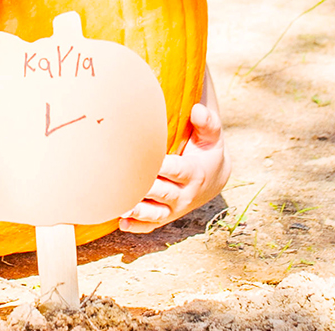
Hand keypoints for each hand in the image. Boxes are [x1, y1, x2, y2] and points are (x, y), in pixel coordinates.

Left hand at [119, 103, 229, 232]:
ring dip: (139, 213)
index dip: (163, 166)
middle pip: (163, 193)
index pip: (177, 170)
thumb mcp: (211, 137)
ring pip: (156, 214)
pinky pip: (151, 225)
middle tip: (126, 183)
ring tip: (122, 210)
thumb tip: (198, 109)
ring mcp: (173, 208)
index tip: (148, 160)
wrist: (212, 176)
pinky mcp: (164, 215)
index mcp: (193, 173)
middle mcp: (183, 194)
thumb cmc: (206, 150)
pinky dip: (137, 226)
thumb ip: (207, 123)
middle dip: (146, 189)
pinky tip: (121, 223)